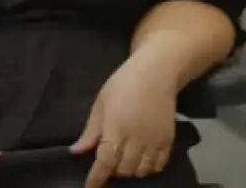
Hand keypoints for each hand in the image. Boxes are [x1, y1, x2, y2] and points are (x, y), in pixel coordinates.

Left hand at [71, 54, 177, 187]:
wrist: (158, 69)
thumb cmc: (125, 82)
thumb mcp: (102, 101)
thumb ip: (91, 129)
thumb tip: (76, 151)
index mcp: (117, 128)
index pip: (105, 162)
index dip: (96, 179)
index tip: (90, 187)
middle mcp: (137, 138)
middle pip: (123, 170)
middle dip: (113, 170)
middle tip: (110, 160)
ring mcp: (155, 139)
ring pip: (141, 170)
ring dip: (131, 170)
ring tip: (126, 159)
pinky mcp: (169, 138)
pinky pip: (159, 164)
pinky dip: (150, 166)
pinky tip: (143, 158)